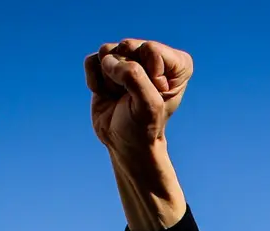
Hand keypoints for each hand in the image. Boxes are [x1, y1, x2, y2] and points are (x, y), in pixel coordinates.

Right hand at [84, 40, 190, 230]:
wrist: (125, 144)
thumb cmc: (143, 127)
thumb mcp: (148, 105)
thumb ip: (134, 76)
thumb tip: (107, 59)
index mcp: (177, 63)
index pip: (150, 50)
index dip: (147, 75)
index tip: (153, 96)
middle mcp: (154, 56)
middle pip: (127, 47)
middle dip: (124, 75)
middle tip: (131, 97)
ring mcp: (129, 58)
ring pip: (108, 52)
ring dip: (109, 79)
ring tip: (119, 96)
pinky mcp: (107, 64)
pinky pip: (92, 61)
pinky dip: (94, 80)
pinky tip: (106, 94)